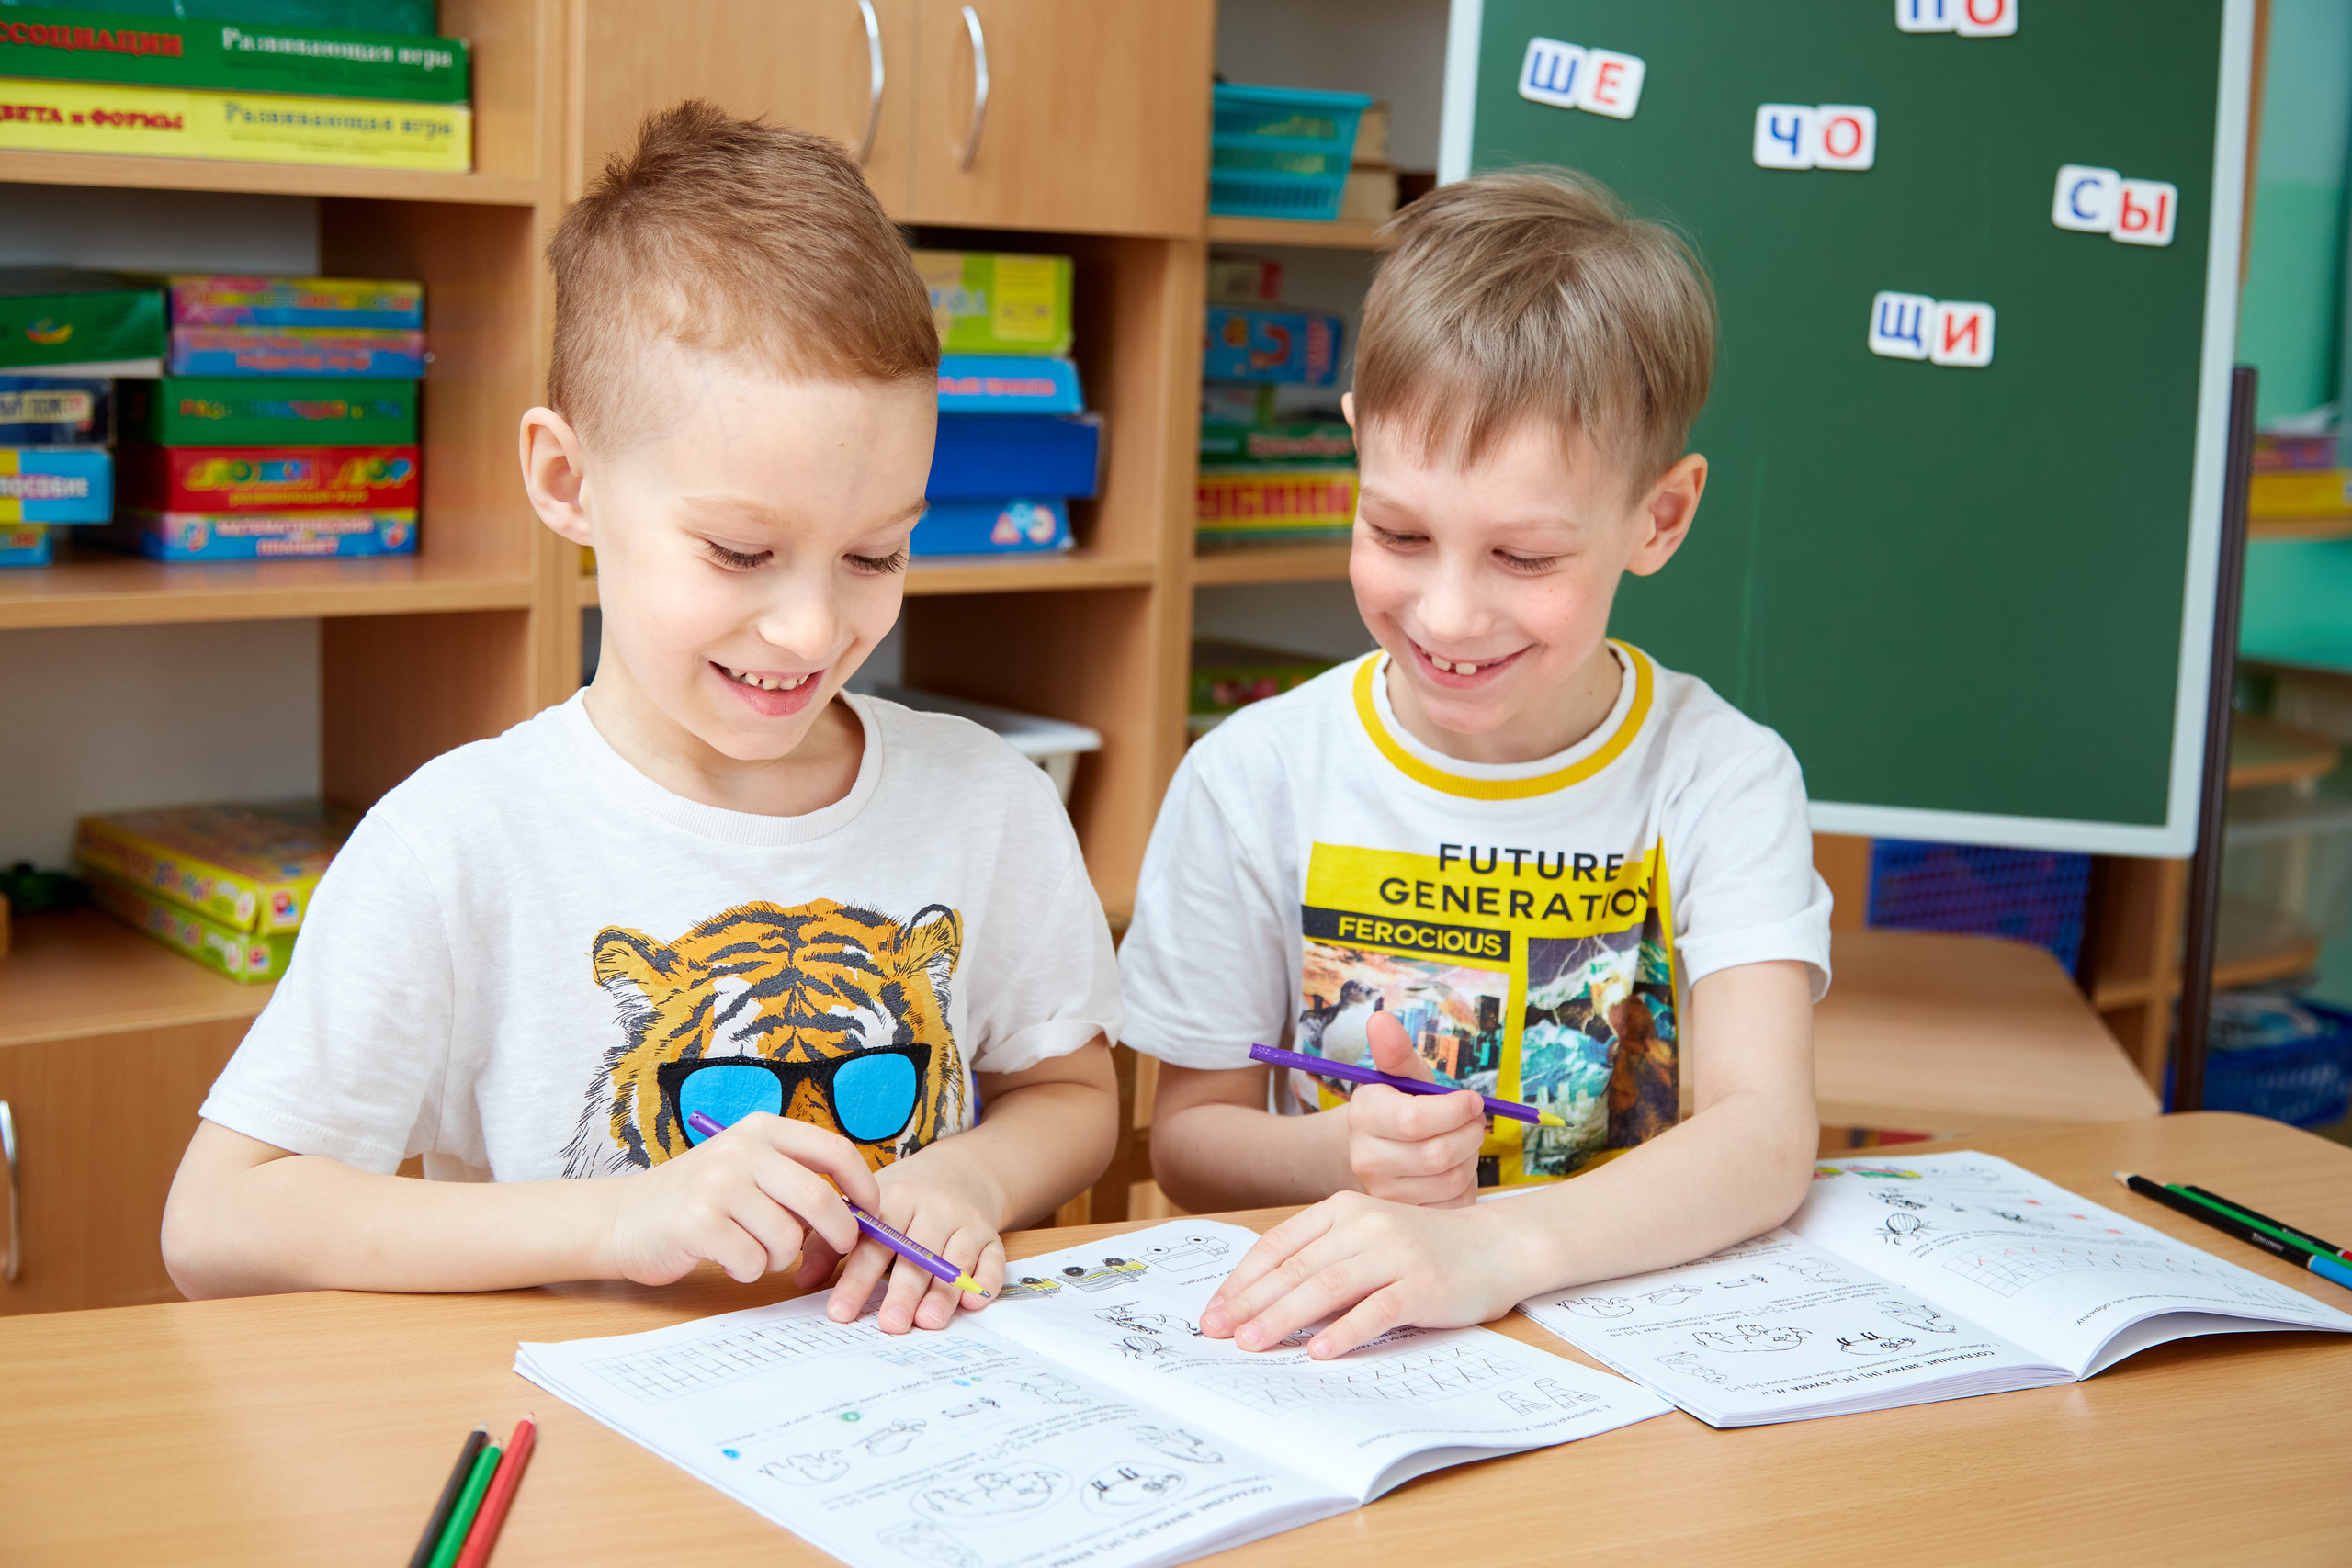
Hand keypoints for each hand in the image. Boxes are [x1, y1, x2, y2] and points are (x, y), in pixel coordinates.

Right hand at [602, 1112, 878, 1286]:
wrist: (622, 1219)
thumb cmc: (697, 1200)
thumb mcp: (746, 1169)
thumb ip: (793, 1179)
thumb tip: (859, 1212)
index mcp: (761, 1129)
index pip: (833, 1149)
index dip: (864, 1184)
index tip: (873, 1211)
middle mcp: (741, 1149)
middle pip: (819, 1197)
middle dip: (840, 1232)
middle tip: (838, 1250)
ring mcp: (718, 1184)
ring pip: (786, 1238)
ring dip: (780, 1258)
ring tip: (755, 1252)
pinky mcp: (698, 1222)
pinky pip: (752, 1261)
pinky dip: (748, 1271)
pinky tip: (728, 1260)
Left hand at [802, 1153, 1007, 1333]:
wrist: (959, 1172)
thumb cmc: (902, 1201)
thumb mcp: (865, 1209)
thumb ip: (829, 1243)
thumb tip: (801, 1280)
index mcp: (894, 1200)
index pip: (873, 1243)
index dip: (856, 1279)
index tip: (840, 1313)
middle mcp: (933, 1209)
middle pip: (916, 1253)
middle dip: (903, 1291)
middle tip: (890, 1325)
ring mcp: (965, 1222)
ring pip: (955, 1259)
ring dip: (943, 1292)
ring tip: (929, 1322)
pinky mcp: (991, 1236)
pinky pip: (993, 1259)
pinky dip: (986, 1281)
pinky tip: (974, 1303)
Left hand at [1196, 1191, 1531, 1357]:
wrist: (1498, 1245)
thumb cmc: (1424, 1248)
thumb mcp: (1368, 1236)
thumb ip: (1324, 1257)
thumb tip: (1261, 1301)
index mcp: (1343, 1208)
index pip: (1279, 1244)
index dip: (1242, 1279)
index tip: (1214, 1309)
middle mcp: (1365, 1224)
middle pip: (1295, 1268)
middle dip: (1250, 1302)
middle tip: (1216, 1332)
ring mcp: (1395, 1252)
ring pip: (1326, 1287)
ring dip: (1283, 1317)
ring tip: (1253, 1344)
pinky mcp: (1422, 1283)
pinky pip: (1375, 1310)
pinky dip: (1343, 1331)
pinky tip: (1318, 1351)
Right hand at [1344, 1011, 1485, 1205]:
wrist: (1374, 1150)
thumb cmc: (1397, 1105)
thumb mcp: (1399, 1074)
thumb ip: (1396, 1049)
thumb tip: (1380, 1018)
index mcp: (1365, 1115)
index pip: (1416, 1120)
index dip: (1455, 1110)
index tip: (1472, 1101)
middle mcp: (1367, 1157)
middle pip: (1439, 1153)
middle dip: (1469, 1133)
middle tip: (1472, 1121)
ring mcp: (1384, 1192)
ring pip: (1451, 1179)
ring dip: (1470, 1158)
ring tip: (1461, 1142)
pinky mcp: (1405, 1215)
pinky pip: (1453, 1204)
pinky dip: (1466, 1184)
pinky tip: (1454, 1169)